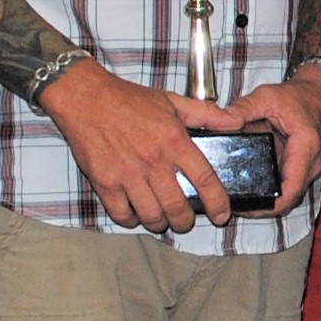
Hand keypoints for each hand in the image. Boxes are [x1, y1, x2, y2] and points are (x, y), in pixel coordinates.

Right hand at [42, 59, 235, 233]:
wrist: (85, 97)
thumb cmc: (128, 99)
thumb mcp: (171, 101)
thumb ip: (206, 114)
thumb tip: (235, 122)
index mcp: (173, 140)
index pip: (205, 179)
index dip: (217, 203)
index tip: (221, 214)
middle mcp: (153, 160)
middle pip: (177, 207)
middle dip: (185, 221)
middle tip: (184, 220)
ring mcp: (127, 174)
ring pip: (151, 216)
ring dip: (159, 223)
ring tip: (161, 218)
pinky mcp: (104, 182)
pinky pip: (122, 214)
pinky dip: (131, 219)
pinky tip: (135, 212)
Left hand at [225, 64, 320, 215]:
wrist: (316, 95)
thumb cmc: (298, 97)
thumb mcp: (267, 96)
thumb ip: (244, 107)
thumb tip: (223, 119)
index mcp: (305, 146)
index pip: (291, 189)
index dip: (270, 205)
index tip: (248, 208)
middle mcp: (310, 163)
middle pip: (288, 199)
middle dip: (263, 207)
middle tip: (236, 207)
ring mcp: (307, 168)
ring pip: (287, 196)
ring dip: (266, 202)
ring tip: (240, 201)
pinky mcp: (299, 169)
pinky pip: (285, 187)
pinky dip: (269, 191)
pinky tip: (250, 189)